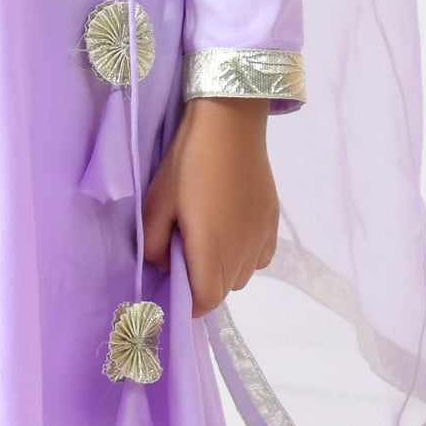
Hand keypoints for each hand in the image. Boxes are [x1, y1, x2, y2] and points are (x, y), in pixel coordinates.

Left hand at [141, 97, 279, 318]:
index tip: (173, 287)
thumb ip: (151, 245)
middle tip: (183, 253)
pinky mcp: (273, 222)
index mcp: (212, 248)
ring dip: (223, 269)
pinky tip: (230, 229)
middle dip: (202, 283)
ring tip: (207, 238)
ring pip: (242, 275)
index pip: (205, 300)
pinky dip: (244, 255)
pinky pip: (259, 257)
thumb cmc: (187, 162)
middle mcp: (242, 250)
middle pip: (223, 290)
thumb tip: (164, 265)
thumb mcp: (156, 202)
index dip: (187, 302)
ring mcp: (262, 237)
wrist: (230, 123)